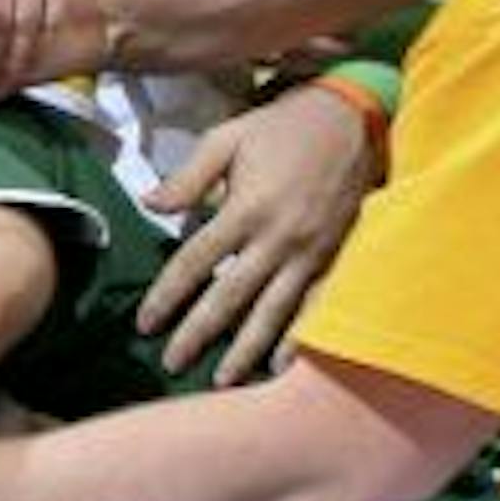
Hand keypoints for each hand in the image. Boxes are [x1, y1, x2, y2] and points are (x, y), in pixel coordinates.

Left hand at [136, 83, 381, 383]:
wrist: (353, 119)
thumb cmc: (283, 127)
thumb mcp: (228, 138)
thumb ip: (188, 176)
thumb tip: (149, 205)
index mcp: (246, 209)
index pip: (195, 262)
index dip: (167, 295)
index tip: (145, 323)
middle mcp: (278, 238)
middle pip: (230, 297)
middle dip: (198, 334)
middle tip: (171, 364)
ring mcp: (311, 253)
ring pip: (274, 312)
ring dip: (246, 350)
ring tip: (222, 381)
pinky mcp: (337, 258)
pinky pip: (316, 307)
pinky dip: (300, 339)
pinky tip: (282, 366)